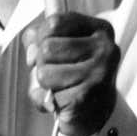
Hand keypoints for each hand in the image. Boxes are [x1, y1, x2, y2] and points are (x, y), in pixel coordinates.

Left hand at [23, 12, 119, 135]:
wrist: (97, 113)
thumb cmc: (73, 73)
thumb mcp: (59, 46)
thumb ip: (38, 39)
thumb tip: (32, 54)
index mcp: (99, 29)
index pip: (54, 23)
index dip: (41, 37)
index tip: (47, 49)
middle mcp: (104, 48)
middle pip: (46, 48)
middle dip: (42, 64)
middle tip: (56, 73)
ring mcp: (98, 73)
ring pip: (44, 73)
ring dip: (44, 84)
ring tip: (60, 87)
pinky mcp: (87, 98)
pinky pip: (49, 97)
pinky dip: (48, 102)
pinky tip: (63, 102)